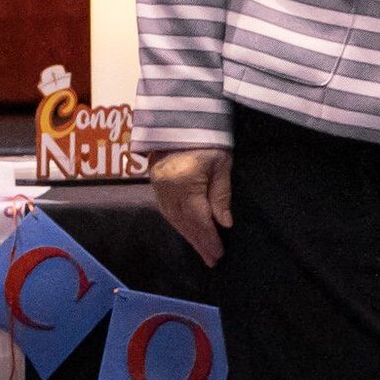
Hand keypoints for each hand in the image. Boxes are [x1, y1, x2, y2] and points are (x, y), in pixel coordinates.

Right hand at [151, 148, 233, 265]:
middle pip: (184, 223)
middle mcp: (167, 188)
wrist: (181, 119)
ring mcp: (158, 187)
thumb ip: (221, 195)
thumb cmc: (208, 138)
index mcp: (185, 181)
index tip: (218, 253)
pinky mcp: (155, 184)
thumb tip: (224, 224)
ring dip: (189, 237)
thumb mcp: (222, 163)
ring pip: (174, 220)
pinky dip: (179, 224)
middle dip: (199, 243)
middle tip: (212, 260)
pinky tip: (189, 232)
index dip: (209, 238)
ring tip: (203, 251)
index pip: (199, 218)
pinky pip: (167, 211)